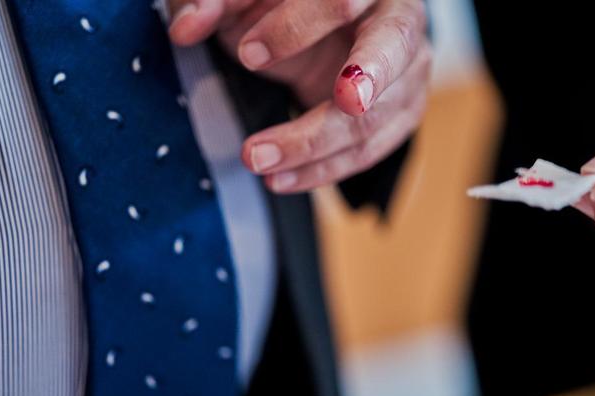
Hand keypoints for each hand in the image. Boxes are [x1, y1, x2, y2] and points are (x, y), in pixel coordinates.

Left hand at [166, 0, 430, 192]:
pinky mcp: (402, 112)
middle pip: (390, 47)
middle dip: (364, 78)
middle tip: (344, 102)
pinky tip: (280, 178)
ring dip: (315, 144)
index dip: (298, 27)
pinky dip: (322, 170)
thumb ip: (217, 0)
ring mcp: (409, 69)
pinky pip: (368, 151)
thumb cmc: (288, 3)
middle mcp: (399, 19)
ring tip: (258, 160)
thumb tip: (185, 29)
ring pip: (374, 115)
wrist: (332, 28)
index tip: (249, 55)